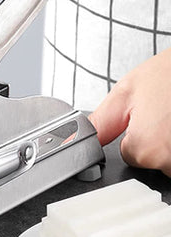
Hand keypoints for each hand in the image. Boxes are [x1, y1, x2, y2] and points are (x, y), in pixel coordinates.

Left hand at [88, 48, 170, 176]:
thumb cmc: (167, 75)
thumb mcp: (124, 94)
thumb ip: (100, 123)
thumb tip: (75, 139)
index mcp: (146, 147)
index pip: (128, 155)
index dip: (133, 133)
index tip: (144, 116)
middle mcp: (169, 161)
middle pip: (149, 159)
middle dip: (153, 137)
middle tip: (161, 114)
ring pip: (166, 158)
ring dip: (167, 140)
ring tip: (169, 116)